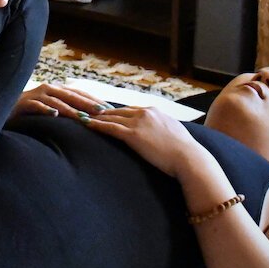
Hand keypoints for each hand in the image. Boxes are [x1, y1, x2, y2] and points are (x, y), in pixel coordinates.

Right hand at [9, 82, 108, 121]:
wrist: (1, 111)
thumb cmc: (28, 112)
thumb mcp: (49, 109)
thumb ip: (64, 110)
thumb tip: (86, 118)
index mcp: (55, 90)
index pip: (78, 93)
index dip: (93, 100)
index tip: (109, 109)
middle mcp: (47, 89)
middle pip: (71, 95)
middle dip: (87, 103)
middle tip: (103, 112)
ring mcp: (35, 96)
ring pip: (57, 101)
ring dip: (71, 109)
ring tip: (84, 118)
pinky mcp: (24, 104)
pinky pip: (37, 106)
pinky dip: (46, 110)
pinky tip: (54, 115)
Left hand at [82, 104, 199, 177]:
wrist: (189, 158)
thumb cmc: (184, 151)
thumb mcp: (173, 133)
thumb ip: (162, 129)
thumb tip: (161, 134)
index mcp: (153, 111)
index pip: (128, 110)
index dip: (114, 112)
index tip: (101, 112)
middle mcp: (144, 112)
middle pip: (116, 111)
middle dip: (99, 111)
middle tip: (84, 110)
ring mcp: (138, 122)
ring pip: (110, 117)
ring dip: (94, 116)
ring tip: (79, 115)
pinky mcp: (134, 134)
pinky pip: (110, 127)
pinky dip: (96, 125)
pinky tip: (85, 124)